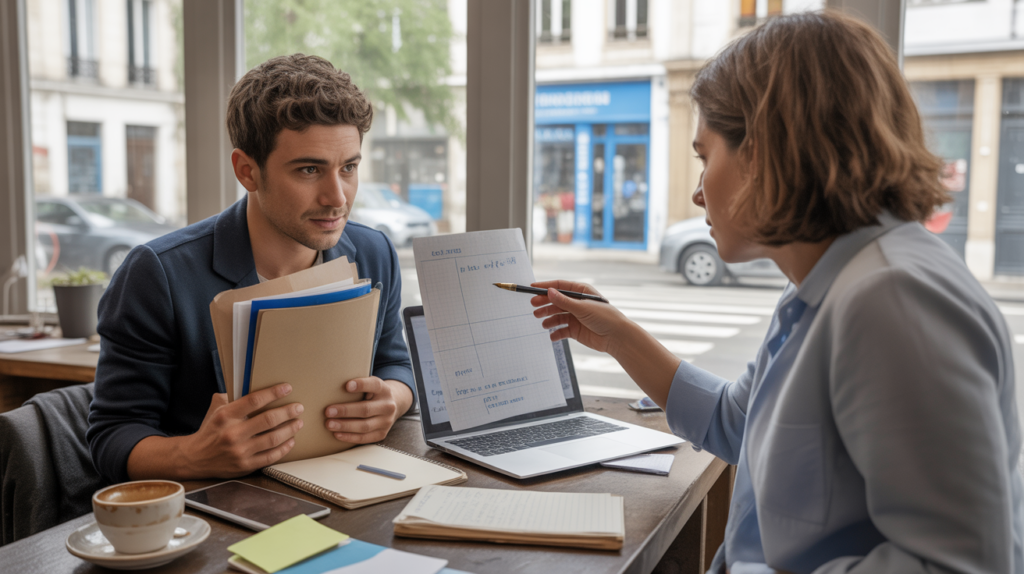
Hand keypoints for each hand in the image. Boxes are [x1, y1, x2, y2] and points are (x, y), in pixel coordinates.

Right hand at [180, 383, 302, 477]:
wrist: (194, 458)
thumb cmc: (210, 431)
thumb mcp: (215, 410)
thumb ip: (231, 397)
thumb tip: (250, 383)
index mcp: (225, 416)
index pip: (254, 401)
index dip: (273, 393)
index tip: (287, 388)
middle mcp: (232, 434)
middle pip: (268, 420)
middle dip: (288, 412)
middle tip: (298, 407)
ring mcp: (240, 452)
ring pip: (273, 439)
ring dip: (290, 429)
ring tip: (298, 422)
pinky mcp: (245, 466)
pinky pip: (270, 456)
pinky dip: (284, 448)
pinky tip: (291, 440)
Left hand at [324, 377, 412, 443]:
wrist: (391, 406)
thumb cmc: (372, 394)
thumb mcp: (370, 386)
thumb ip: (358, 386)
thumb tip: (332, 388)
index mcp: (384, 389)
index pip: (374, 385)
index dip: (361, 385)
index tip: (346, 386)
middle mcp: (388, 406)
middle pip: (366, 409)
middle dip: (345, 411)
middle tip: (328, 411)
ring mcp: (386, 422)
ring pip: (364, 426)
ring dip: (345, 426)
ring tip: (329, 424)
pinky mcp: (382, 434)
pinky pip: (364, 438)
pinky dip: (350, 437)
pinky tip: (337, 434)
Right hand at [530, 280, 631, 353]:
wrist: (616, 337)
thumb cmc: (605, 317)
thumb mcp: (582, 307)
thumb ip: (564, 301)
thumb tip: (549, 291)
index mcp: (581, 292)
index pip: (559, 286)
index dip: (545, 286)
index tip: (532, 287)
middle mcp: (577, 303)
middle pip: (556, 301)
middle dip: (544, 304)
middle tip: (534, 306)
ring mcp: (576, 317)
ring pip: (557, 316)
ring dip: (548, 318)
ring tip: (542, 322)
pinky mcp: (575, 330)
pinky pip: (562, 330)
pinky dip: (556, 333)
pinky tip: (552, 335)